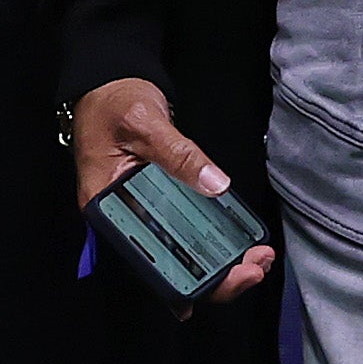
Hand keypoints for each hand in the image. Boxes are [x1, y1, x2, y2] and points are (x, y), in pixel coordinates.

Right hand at [66, 78, 274, 308]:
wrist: (110, 82)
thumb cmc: (114, 102)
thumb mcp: (144, 122)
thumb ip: (178, 153)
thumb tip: (215, 184)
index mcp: (106, 207)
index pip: (145, 261)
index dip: (187, 281)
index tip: (228, 277)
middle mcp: (122, 218)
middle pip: (168, 265)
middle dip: (217, 276)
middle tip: (256, 266)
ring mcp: (142, 212)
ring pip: (182, 254)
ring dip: (221, 263)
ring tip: (257, 257)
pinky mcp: (159, 203)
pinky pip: (187, 233)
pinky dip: (214, 243)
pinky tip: (240, 245)